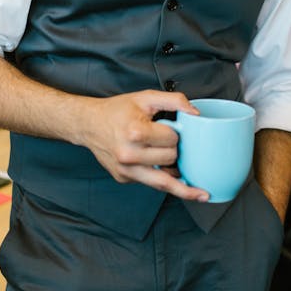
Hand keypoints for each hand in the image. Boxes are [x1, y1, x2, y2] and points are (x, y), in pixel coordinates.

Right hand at [80, 89, 209, 201]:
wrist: (89, 124)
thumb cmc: (117, 110)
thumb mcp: (145, 98)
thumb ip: (174, 100)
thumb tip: (196, 114)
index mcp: (135, 132)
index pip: (172, 140)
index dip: (176, 134)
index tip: (172, 129)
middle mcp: (129, 154)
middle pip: (170, 159)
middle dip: (175, 150)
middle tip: (169, 142)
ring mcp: (125, 170)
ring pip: (164, 183)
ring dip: (179, 179)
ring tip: (201, 192)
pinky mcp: (124, 178)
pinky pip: (150, 182)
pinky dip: (161, 178)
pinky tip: (167, 174)